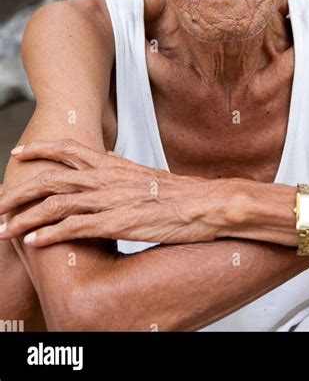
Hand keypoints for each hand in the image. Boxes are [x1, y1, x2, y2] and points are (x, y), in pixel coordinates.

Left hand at [0, 140, 226, 246]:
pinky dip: (49, 234)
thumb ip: (119, 174)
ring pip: (55, 204)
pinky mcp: (116, 223)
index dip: (40, 150)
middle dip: (19, 192)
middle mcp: (105, 178)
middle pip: (51, 179)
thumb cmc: (178, 193)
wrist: (205, 203)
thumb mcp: (143, 176)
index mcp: (112, 164)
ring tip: (3, 229)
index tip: (18, 153)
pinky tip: (33, 241)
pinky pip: (74, 228)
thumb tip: (105, 172)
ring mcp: (109, 200)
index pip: (68, 150)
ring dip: (25, 217)